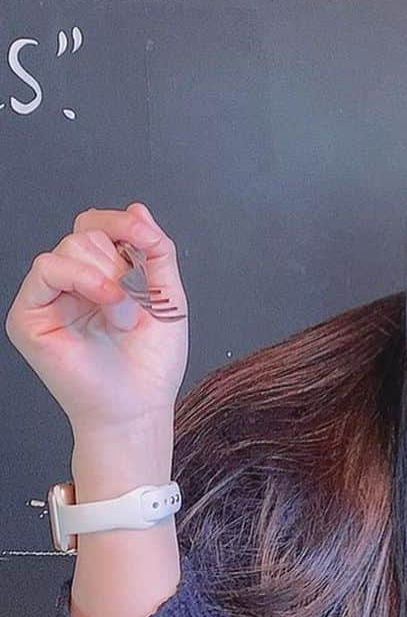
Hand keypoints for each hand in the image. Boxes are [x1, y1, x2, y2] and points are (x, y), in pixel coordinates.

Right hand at [4, 203, 188, 434]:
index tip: (149, 239)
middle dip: (120, 258)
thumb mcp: (168, 297)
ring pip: (70, 247)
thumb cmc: (150, 365)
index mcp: (99, 279)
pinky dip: (86, 279)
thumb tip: (137, 209)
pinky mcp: (29, 317)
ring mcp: (46, 300)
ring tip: (124, 314)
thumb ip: (156, 251)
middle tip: (136, 297)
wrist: (140, 407)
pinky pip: (48, 269)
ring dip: (110, 277)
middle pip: (84, 234)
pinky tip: (109, 303)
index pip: (96, 228)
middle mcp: (69, 287)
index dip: (122, 225)